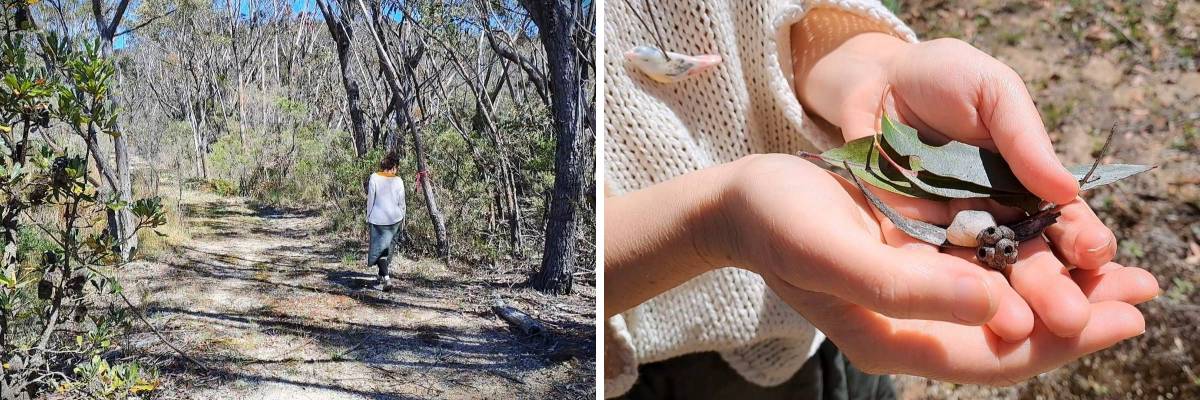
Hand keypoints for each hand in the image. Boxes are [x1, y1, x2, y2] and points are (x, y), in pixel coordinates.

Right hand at [722, 155, 1155, 383]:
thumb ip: (908, 287)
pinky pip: (990, 267)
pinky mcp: (921, 258)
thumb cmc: (778, 228)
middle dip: (1080, 318)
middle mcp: (917, 325)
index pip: (997, 358)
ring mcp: (920, 293)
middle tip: (1140, 291)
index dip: (1064, 342)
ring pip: (1009, 301)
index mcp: (897, 342)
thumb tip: (998, 305)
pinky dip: (1031, 255)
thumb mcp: (833, 255)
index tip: (1121, 317)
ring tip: (1118, 268)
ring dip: (1064, 285)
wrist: (741, 202)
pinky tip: (1061, 238)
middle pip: (1015, 335)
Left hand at [794, 32, 1156, 339]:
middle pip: (1023, 257)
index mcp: (1024, 182)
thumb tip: (1066, 188)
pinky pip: (921, 263)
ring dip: (999, 302)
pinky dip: (937, 285)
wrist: (873, 77)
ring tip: (1020, 328)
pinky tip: (956, 307)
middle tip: (1069, 316)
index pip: (1059, 219)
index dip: (1079, 238)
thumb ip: (1023, 137)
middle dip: (1047, 286)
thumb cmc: (943, 76)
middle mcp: (990, 214)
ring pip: (978, 271)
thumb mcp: (992, 92)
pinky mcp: (900, 233)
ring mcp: (946, 228)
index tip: (1096, 256)